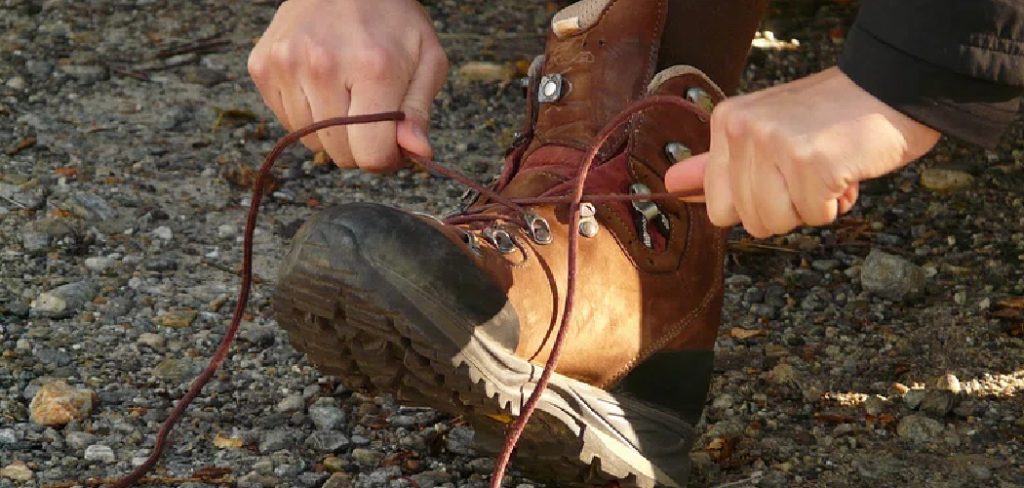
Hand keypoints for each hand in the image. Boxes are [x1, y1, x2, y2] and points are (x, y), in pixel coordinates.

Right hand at [248, 0, 448, 170]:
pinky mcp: (262, 66)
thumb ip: (420, 111)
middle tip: (370, 112)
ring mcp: (286, 64)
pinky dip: (306, 114)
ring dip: (332, 130)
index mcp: (373, 68)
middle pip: (339, 153)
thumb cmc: (392, 21)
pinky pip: (287, 121)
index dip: (386, 157)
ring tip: (345, 93)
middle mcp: (323, 66)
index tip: (393, 141)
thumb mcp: (427, 59)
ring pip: (311, 141)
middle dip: (360, 144)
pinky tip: (321, 84)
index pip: (370, 153)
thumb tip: (418, 153)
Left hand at [665, 67, 940, 237]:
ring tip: (826, 168)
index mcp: (727, 122)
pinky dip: (837, 202)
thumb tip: (670, 186)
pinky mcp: (811, 161)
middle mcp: (744, 129)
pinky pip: (816, 216)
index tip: (780, 173)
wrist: (893, 88)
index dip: (756, 203)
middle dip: (786, 207)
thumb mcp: (764, 132)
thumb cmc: (831, 117)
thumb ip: (717, 163)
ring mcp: (775, 144)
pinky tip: (846, 168)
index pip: (718, 206)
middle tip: (808, 168)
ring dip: (810, 207)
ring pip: (777, 222)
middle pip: (749, 220)